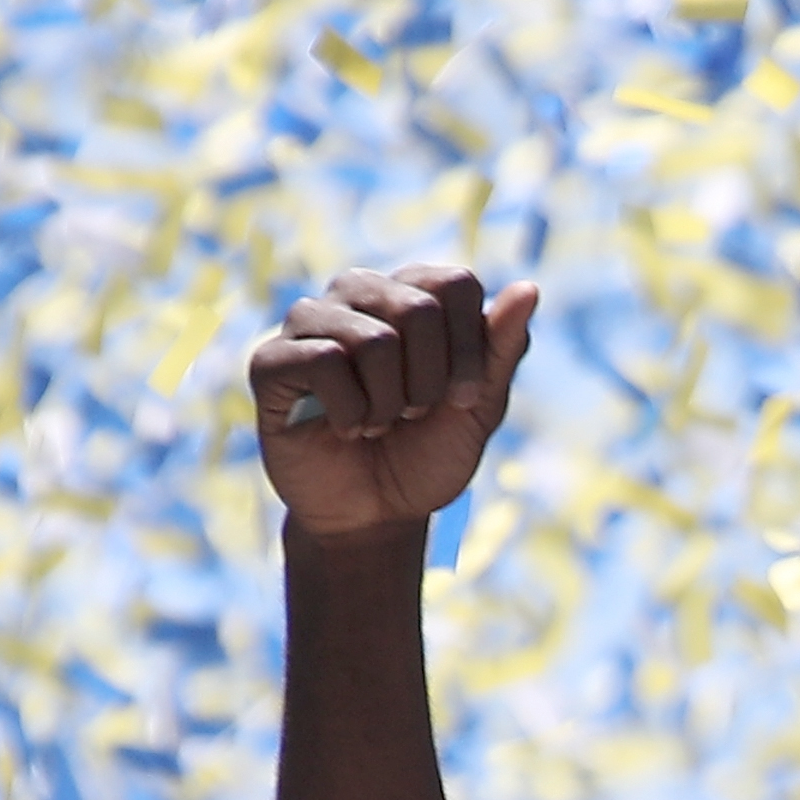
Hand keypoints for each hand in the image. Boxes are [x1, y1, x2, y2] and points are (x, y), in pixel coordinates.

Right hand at [249, 266, 536, 539]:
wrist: (376, 515)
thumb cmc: (428, 453)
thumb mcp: (479, 406)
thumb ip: (500, 349)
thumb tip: (529, 289)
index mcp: (411, 292)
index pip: (455, 283)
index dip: (469, 349)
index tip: (462, 399)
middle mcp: (357, 293)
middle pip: (417, 308)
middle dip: (430, 382)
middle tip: (412, 414)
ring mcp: (309, 321)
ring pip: (373, 339)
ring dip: (389, 403)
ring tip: (376, 422)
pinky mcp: (271, 360)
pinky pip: (324, 362)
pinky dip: (351, 412)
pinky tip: (343, 429)